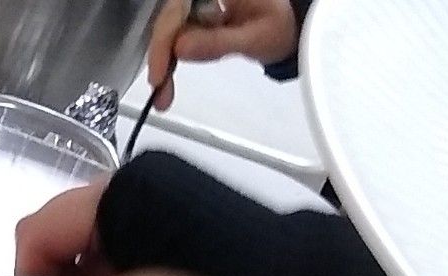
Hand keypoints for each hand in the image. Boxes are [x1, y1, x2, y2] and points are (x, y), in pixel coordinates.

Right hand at [147, 0, 299, 106]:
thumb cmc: (279, 25)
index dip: (165, 38)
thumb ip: (218, 43)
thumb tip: (182, 49)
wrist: (288, 27)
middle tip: (159, 89)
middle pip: (169, 17)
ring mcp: (197, 1)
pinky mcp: (194, 15)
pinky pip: (176, 35)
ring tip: (163, 93)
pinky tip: (167, 80)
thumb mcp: (254, 37)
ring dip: (163, 60)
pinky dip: (170, 59)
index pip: (178, 6)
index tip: (160, 71)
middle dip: (161, 54)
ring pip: (170, 28)